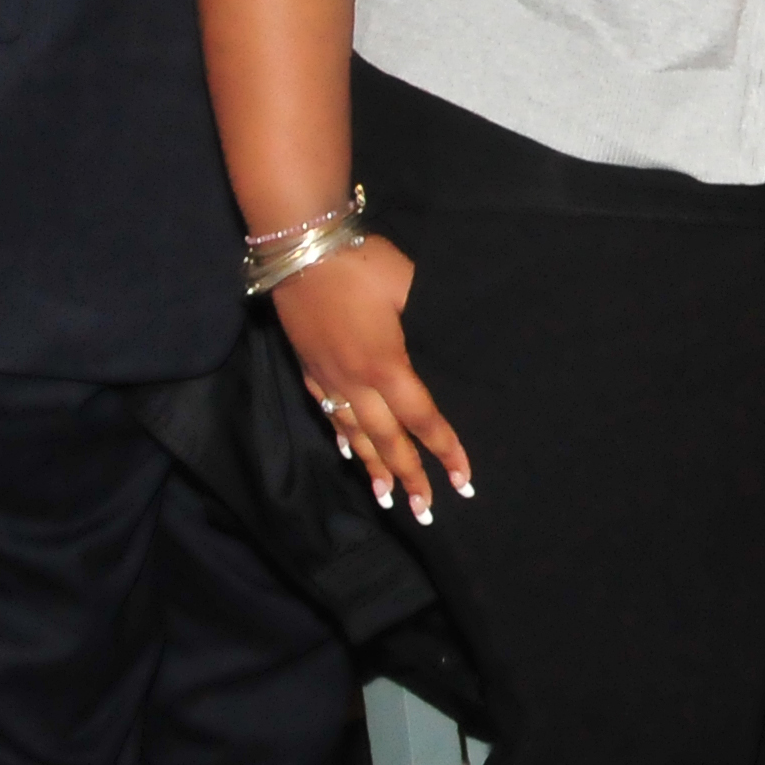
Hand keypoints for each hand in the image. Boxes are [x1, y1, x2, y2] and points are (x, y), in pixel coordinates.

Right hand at [274, 234, 471, 520]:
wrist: (301, 252)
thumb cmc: (362, 265)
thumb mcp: (410, 285)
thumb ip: (432, 316)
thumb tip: (457, 332)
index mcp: (388, 367)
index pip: (423, 420)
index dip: (445, 451)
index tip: (463, 480)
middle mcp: (357, 383)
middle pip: (388, 441)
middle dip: (409, 478)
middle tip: (425, 512)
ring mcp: (329, 379)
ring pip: (355, 435)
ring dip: (373, 469)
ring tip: (387, 498)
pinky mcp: (310, 369)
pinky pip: (330, 413)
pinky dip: (342, 437)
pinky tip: (349, 452)